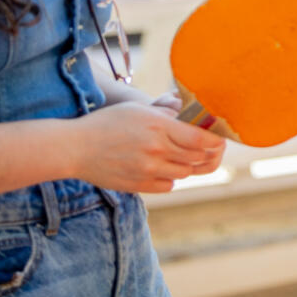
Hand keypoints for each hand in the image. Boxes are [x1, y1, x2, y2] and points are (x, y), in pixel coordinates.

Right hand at [70, 100, 225, 193]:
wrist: (76, 148)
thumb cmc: (107, 123)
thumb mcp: (139, 110)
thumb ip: (167, 117)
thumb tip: (192, 121)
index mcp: (159, 127)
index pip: (200, 140)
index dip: (215, 142)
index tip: (220, 140)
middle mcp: (156, 150)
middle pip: (196, 158)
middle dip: (207, 154)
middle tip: (210, 148)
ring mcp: (148, 171)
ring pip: (184, 173)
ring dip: (188, 165)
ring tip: (184, 156)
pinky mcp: (139, 185)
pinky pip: (168, 185)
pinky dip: (171, 178)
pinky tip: (164, 168)